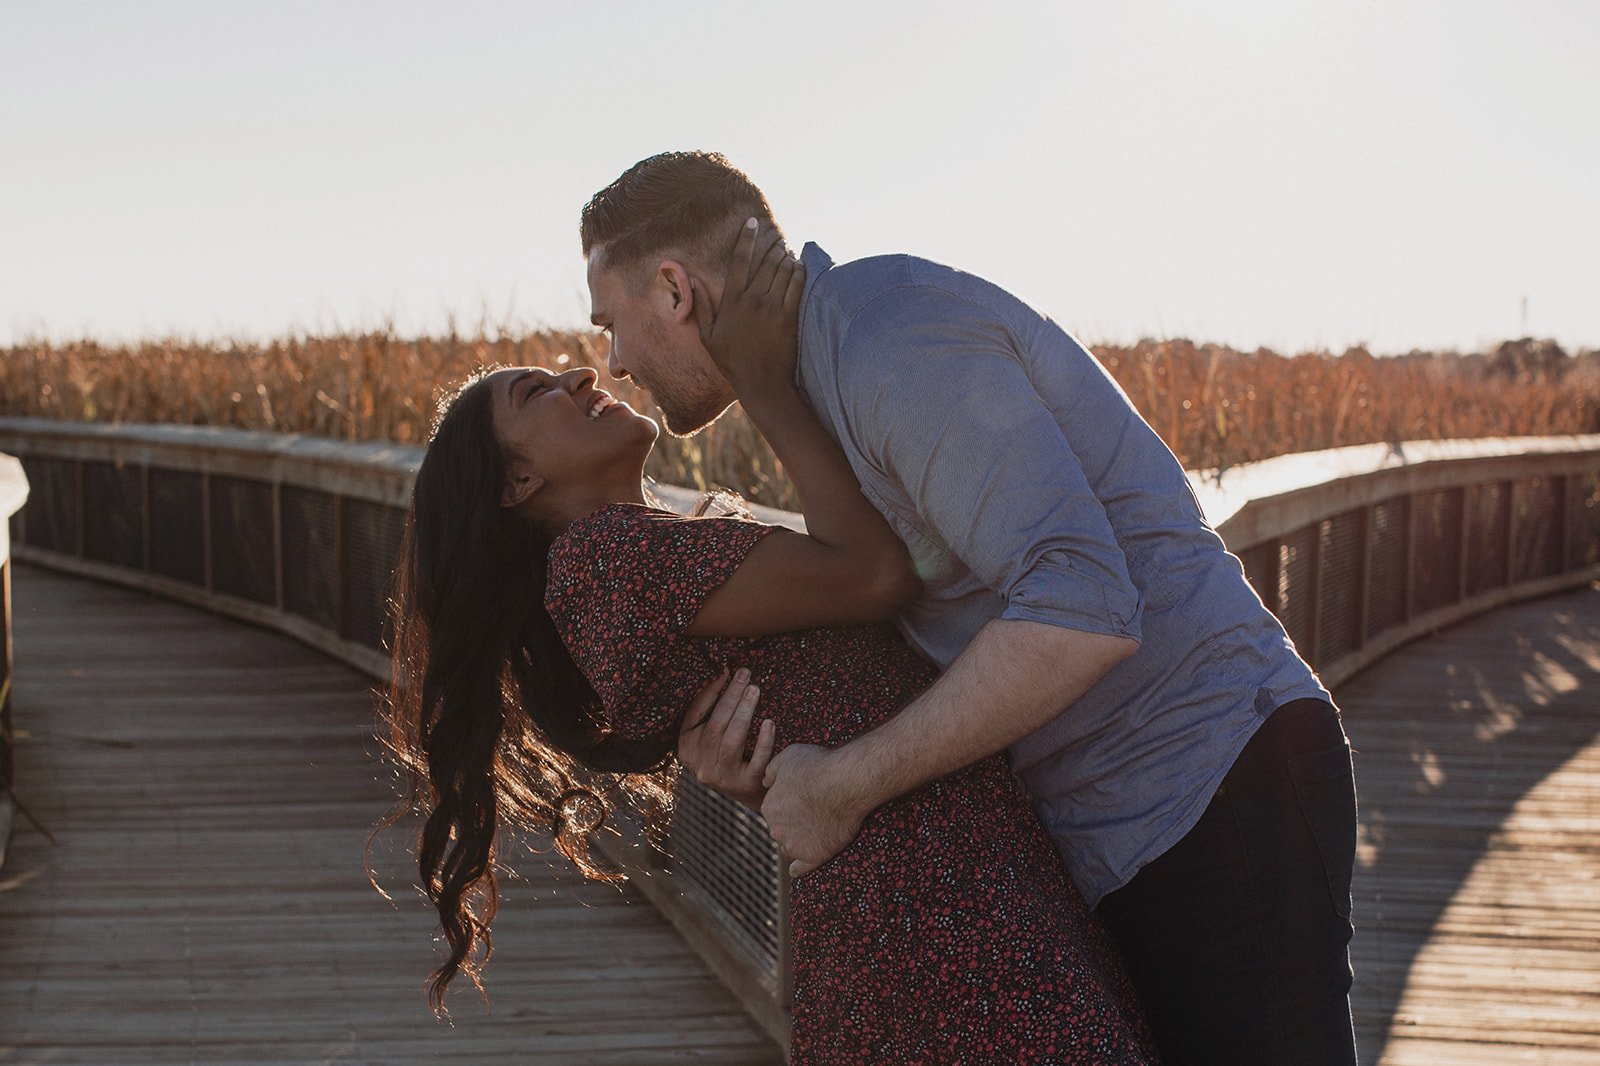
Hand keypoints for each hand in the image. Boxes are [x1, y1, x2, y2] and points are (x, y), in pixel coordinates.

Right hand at [676, 667, 775, 809]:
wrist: (751, 793)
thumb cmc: (731, 756)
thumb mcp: (712, 737)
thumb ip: (712, 712)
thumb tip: (724, 675)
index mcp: (687, 749)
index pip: (694, 716)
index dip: (710, 692)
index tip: (727, 672)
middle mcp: (700, 765)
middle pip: (715, 726)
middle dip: (730, 697)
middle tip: (745, 675)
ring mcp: (722, 777)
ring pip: (731, 741)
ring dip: (744, 712)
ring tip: (755, 690)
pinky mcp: (745, 785)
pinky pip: (756, 761)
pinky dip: (763, 741)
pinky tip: (770, 722)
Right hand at [690, 217, 804, 394]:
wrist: (761, 382)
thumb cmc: (732, 361)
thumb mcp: (708, 337)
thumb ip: (702, 306)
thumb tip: (692, 280)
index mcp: (732, 302)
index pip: (739, 261)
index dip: (746, 238)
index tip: (752, 222)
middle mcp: (753, 300)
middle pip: (766, 261)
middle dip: (772, 245)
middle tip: (776, 236)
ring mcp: (773, 307)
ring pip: (783, 270)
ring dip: (786, 256)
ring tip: (786, 250)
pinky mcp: (790, 316)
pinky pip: (797, 284)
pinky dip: (798, 270)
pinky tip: (798, 265)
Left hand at [760, 743, 868, 876]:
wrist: (845, 782)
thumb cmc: (818, 765)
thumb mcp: (789, 756)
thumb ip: (772, 770)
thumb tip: (765, 782)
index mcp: (769, 807)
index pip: (774, 812)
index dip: (788, 806)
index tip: (803, 800)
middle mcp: (776, 829)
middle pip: (781, 830)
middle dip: (792, 824)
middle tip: (812, 813)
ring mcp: (794, 845)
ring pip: (790, 847)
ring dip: (798, 842)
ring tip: (817, 831)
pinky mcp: (813, 857)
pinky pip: (799, 869)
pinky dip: (799, 867)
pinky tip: (800, 866)